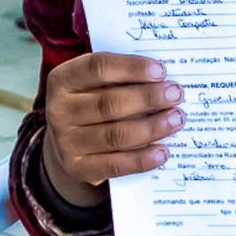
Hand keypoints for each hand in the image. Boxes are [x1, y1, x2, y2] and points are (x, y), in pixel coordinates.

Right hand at [42, 53, 184, 206]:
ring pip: (116, 135)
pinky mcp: (78, 167)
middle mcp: (59, 110)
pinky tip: (162, 151)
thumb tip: (164, 80)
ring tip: (176, 119)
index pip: (98, 68)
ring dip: (151, 127)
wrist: (70, 140)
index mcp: (63, 79)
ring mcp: (66, 141)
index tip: (161, 71)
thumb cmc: (94, 100)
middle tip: (176, 95)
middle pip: (109, 103)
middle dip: (148, 98)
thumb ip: (123, 77)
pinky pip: (115, 164)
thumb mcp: (97, 83)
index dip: (131, 68)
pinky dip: (142, 159)